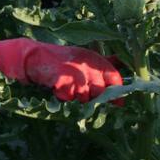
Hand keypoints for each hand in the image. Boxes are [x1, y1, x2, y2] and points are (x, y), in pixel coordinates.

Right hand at [0, 38, 122, 103]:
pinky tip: (58, 87)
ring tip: (67, 87)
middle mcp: (87, 65)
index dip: (117, 92)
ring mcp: (74, 73)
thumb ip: (103, 64)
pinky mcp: (62, 81)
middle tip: (81, 93)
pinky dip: (63, 96)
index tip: (118, 103)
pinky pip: (68, 97)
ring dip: (76, 97)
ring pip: (84, 97)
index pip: (114, 77)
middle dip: (92, 97)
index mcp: (94, 58)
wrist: (36, 56)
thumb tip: (122, 65)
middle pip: (99, 91)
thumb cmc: (62, 60)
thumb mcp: (84, 58)